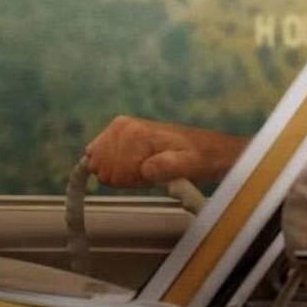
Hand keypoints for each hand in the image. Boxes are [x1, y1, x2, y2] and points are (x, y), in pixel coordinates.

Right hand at [85, 115, 246, 186]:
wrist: (210, 150)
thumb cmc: (200, 159)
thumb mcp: (190, 165)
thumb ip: (168, 166)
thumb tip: (146, 168)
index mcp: (134, 131)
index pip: (108, 170)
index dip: (128, 180)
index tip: (149, 176)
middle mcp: (123, 127)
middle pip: (98, 165)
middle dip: (123, 176)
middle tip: (150, 172)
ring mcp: (120, 130)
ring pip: (96, 163)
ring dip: (120, 173)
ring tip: (146, 168)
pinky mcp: (122, 136)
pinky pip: (99, 157)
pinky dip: (115, 168)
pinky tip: (135, 167)